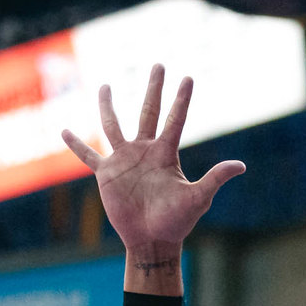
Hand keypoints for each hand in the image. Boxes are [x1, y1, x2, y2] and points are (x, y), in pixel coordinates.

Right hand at [61, 65, 245, 253]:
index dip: (181, 99)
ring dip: (108, 106)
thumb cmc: (177, 221)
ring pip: (113, 126)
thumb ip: (215, 178)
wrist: (152, 240)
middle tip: (158, 65)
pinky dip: (76, 145)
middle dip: (154, 89)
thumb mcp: (198, 197)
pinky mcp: (106, 175)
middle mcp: (144, 151)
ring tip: (105, 86)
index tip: (188, 78)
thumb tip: (241, 166)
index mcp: (165, 153)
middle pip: (148, 112)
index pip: (175, 119)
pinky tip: (64, 131)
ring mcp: (124, 161)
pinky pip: (88, 156)